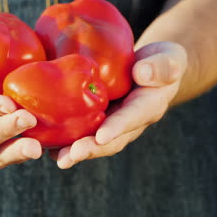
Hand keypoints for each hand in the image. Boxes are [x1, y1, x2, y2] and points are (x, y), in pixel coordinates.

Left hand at [52, 41, 187, 168]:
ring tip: (57, 158)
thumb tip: (143, 72)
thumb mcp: (170, 58)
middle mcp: (129, 122)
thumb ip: (164, 65)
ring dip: (74, 150)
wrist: (150, 69)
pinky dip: (64, 139)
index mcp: (148, 107)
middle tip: (70, 156)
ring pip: (93, 140)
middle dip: (90, 149)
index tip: (101, 136)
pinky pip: (81, 130)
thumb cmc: (161, 61)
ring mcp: (112, 123)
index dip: (117, 128)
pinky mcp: (97, 118)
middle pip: (110, 140)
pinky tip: (46, 144)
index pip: (133, 118)